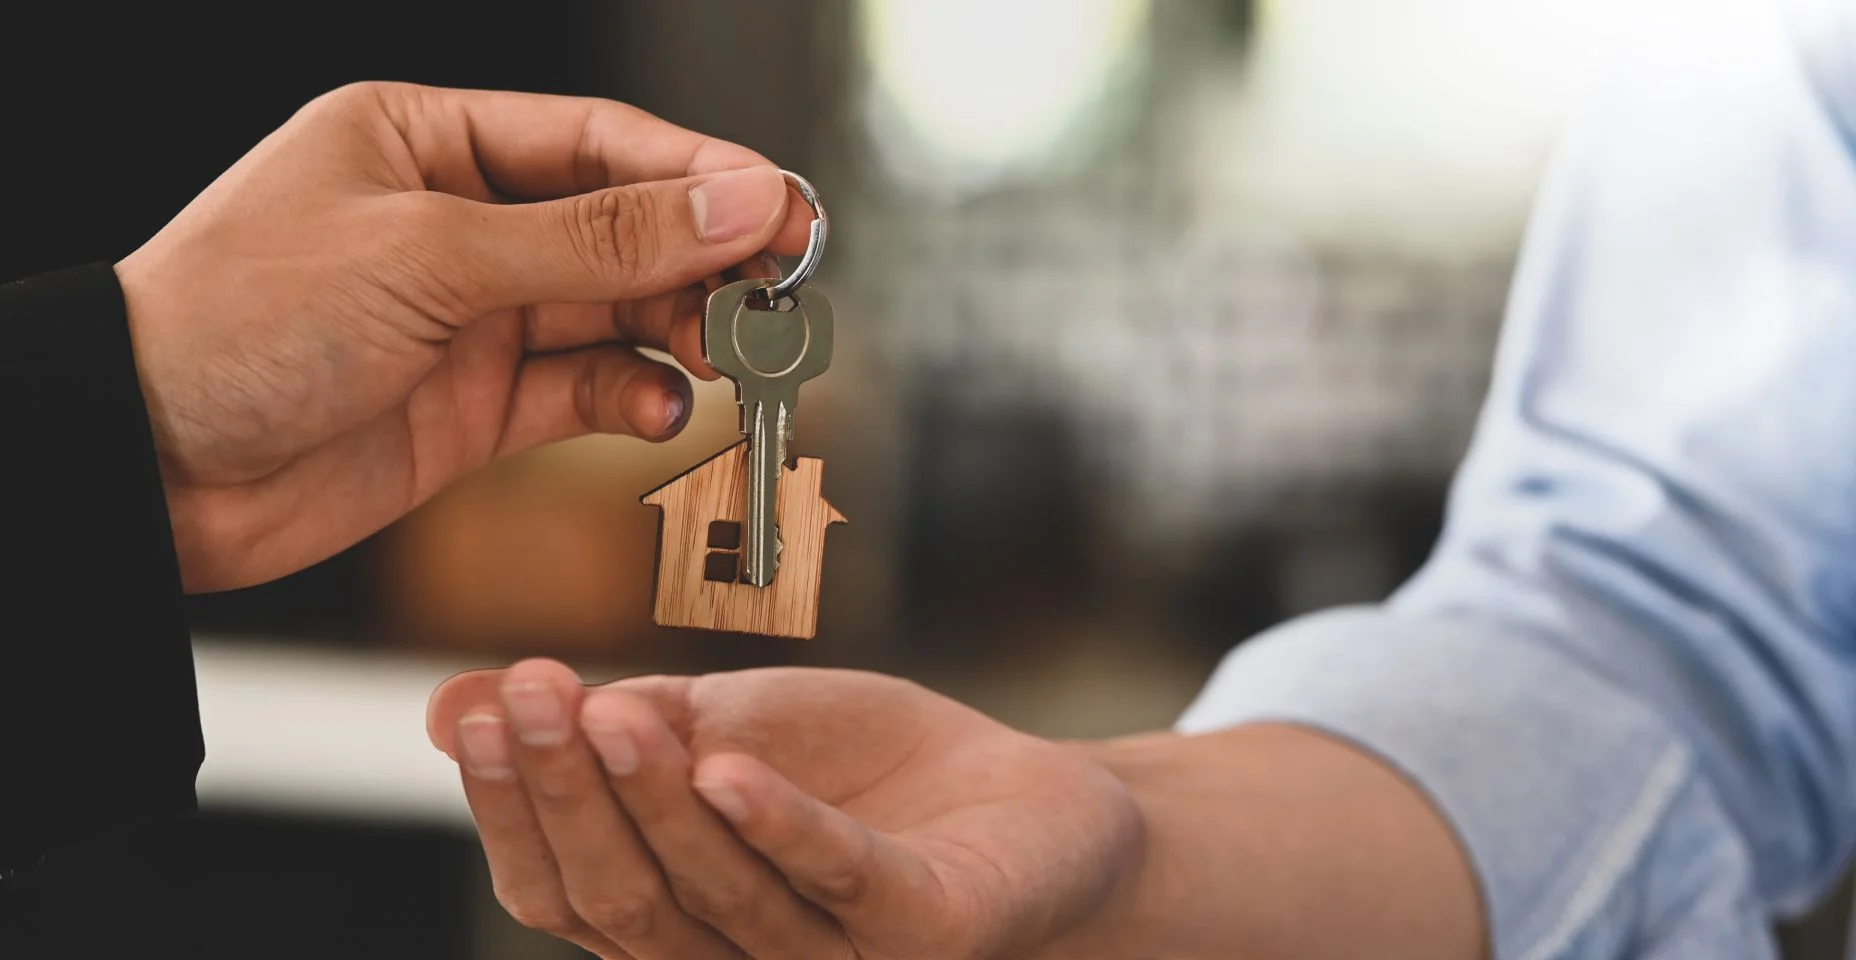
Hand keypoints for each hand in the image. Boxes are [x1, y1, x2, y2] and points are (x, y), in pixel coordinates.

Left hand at [115, 81, 810, 591]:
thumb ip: (595, 240)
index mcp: (428, 142)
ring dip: (682, 333)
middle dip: (704, 260)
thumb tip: (730, 203)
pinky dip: (634, 397)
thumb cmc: (241, 323)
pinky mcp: (475, 406)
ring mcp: (469, 318)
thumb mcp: (433, 257)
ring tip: (733, 355)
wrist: (147, 471)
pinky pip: (584, 390)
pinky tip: (664, 406)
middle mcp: (456, 223)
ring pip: (614, 314)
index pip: (598, 144)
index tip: (782, 208)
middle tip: (779, 293)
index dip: (699, 175)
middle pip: (621, 229)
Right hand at [427, 661, 1143, 959]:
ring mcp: (836, 957)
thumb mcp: (727, 727)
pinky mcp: (929, 932)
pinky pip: (847, 885)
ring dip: (656, 803)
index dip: (513, 807)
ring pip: (719, 898)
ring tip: (611, 711)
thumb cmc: (868, 774)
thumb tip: (448, 707)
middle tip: (525, 694)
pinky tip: (730, 768)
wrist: (1034, 805)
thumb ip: (612, 726)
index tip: (481, 706)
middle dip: (566, 797)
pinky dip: (783, 829)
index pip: (562, 887)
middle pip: (625, 903)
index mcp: (678, 918)